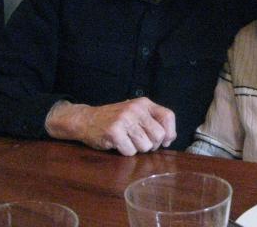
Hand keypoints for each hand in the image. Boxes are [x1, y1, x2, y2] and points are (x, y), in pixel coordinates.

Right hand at [45, 98, 176, 155]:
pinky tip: (118, 144)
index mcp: (144, 103)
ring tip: (128, 141)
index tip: (164, 141)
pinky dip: (125, 152)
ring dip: (138, 149)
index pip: (168, 116)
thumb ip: (153, 122)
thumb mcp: (135, 113)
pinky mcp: (114, 132)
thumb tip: (169, 139)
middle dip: (152, 144)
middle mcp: (136, 109)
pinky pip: (130, 151)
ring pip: (145, 146)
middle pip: (159, 135)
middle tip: (141, 143)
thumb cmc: (115, 119)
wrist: (86, 119)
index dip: (170, 132)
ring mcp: (124, 119)